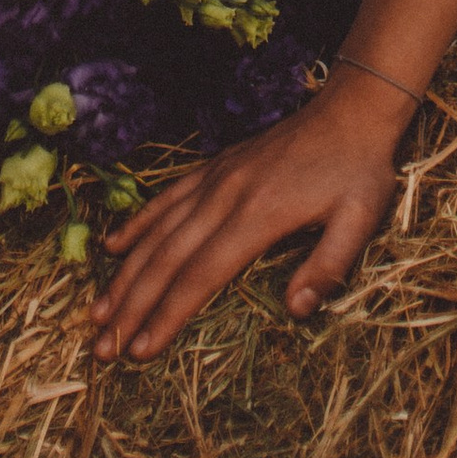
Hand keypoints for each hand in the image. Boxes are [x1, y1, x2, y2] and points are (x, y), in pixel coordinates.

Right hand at [88, 84, 403, 364]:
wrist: (352, 108)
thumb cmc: (360, 170)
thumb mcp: (359, 219)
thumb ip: (329, 265)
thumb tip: (295, 310)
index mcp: (258, 215)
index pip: (201, 275)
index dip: (168, 315)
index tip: (140, 350)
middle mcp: (225, 196)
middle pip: (167, 259)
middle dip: (131, 306)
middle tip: (101, 349)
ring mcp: (216, 178)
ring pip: (158, 231)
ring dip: (124, 273)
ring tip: (97, 312)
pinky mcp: (216, 166)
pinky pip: (168, 197)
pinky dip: (138, 222)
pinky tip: (114, 245)